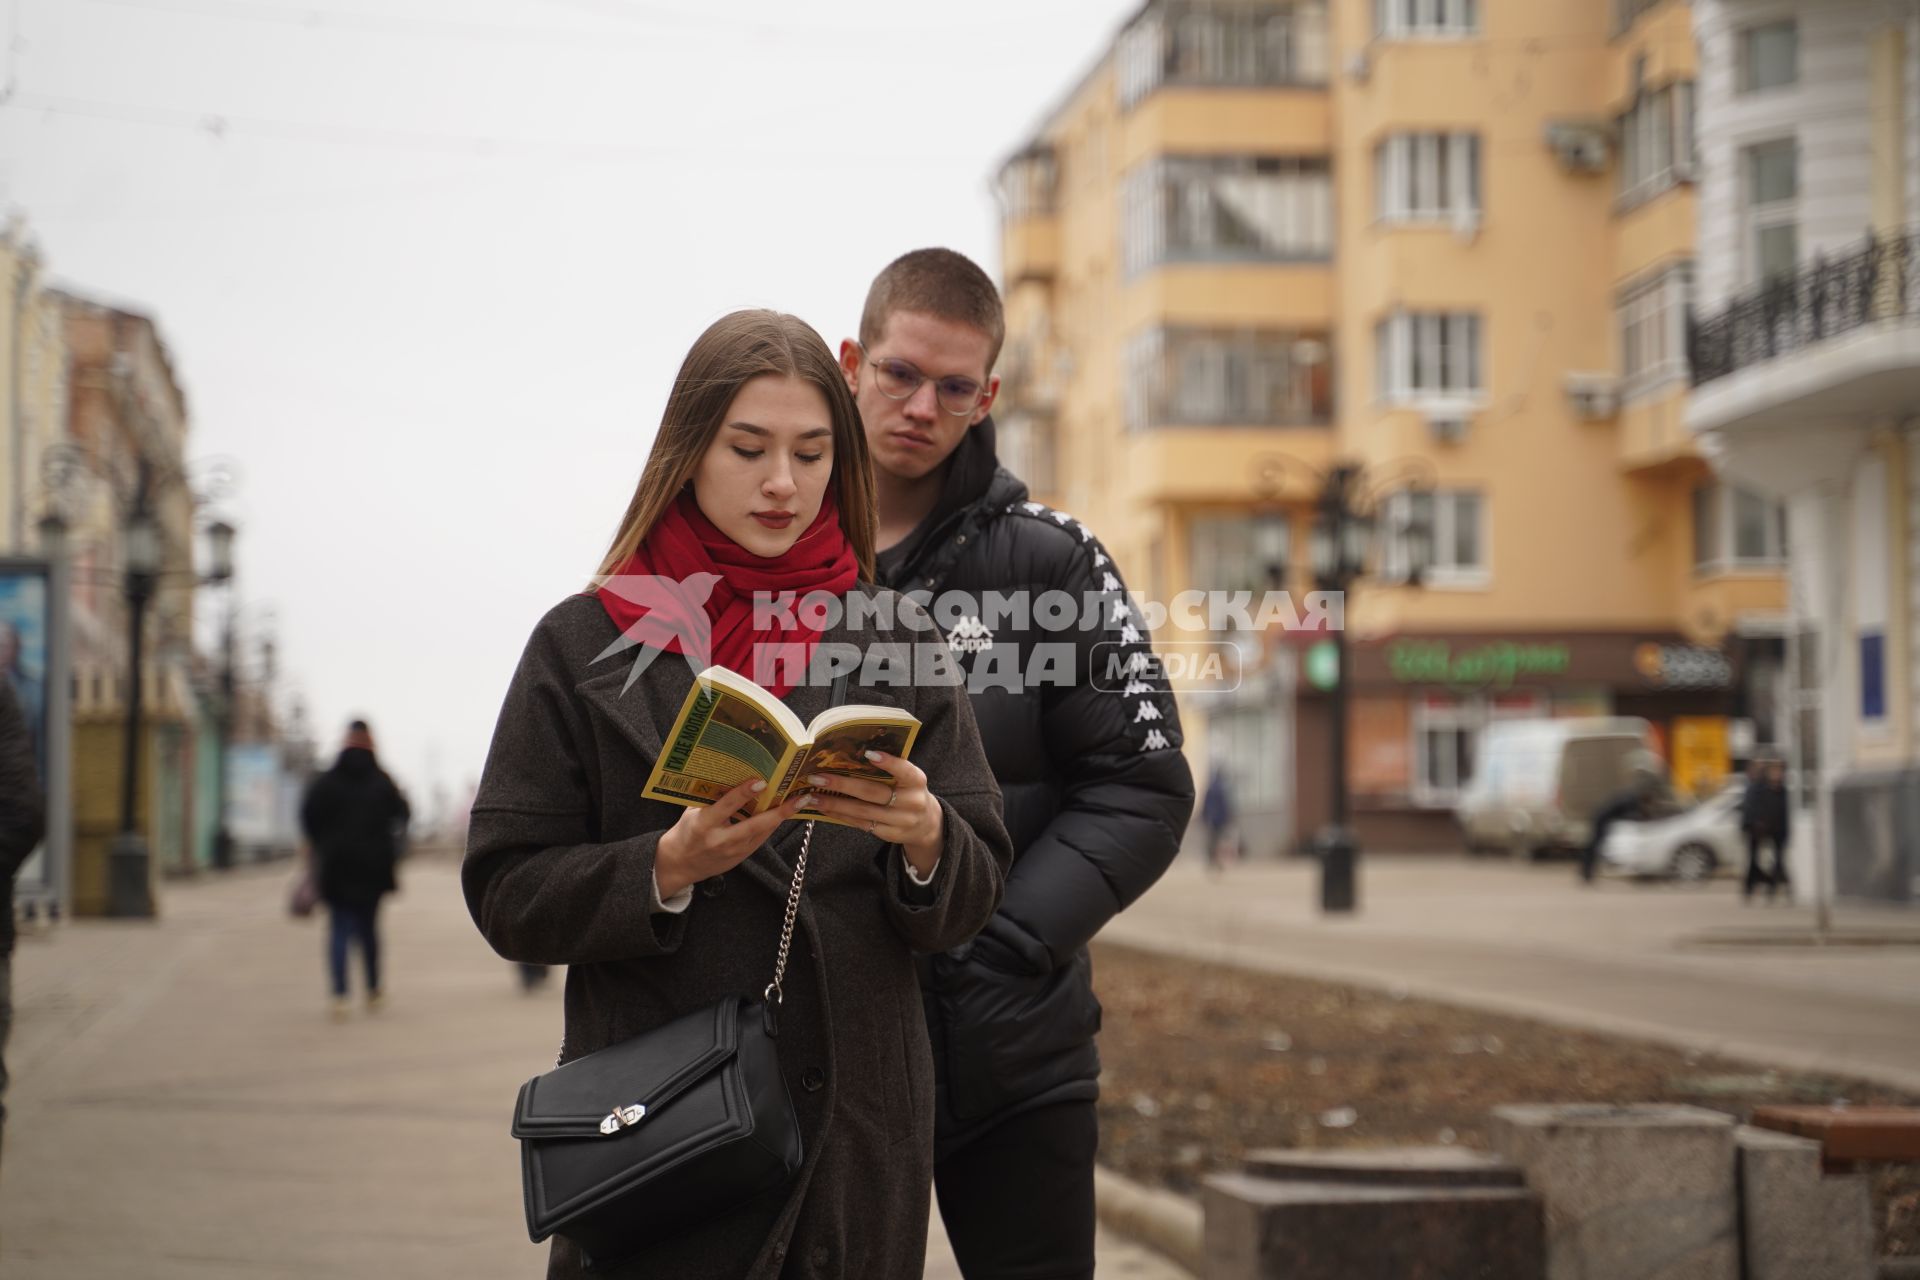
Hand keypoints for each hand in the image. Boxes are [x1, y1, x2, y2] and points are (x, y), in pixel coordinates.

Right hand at [655, 779, 811, 900]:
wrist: (679, 865)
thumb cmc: (686, 832)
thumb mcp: (693, 812)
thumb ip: (711, 796)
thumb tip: (733, 774)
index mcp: (704, 824)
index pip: (727, 806)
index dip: (744, 793)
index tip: (761, 781)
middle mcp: (720, 840)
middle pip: (754, 825)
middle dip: (779, 812)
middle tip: (799, 798)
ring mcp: (732, 852)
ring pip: (763, 833)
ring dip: (781, 817)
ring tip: (799, 801)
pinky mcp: (740, 859)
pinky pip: (760, 840)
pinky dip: (772, 825)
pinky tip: (783, 813)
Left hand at [800, 752, 943, 878]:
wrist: (926, 823)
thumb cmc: (909, 791)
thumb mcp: (908, 777)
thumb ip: (889, 767)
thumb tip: (852, 753)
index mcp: (917, 781)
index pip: (904, 770)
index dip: (888, 763)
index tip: (867, 753)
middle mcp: (911, 802)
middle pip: (873, 793)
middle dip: (843, 785)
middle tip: (818, 778)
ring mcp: (900, 821)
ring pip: (863, 812)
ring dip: (835, 804)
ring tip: (813, 796)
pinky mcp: (889, 834)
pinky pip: (862, 824)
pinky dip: (841, 815)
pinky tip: (825, 808)